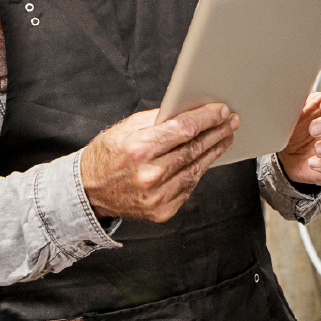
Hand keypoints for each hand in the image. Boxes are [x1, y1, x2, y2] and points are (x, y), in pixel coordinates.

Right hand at [80, 104, 238, 221]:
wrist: (89, 191)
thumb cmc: (107, 156)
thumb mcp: (127, 128)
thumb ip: (158, 120)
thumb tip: (188, 110)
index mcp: (140, 149)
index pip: (184, 129)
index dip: (206, 118)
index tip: (220, 110)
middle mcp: (150, 174)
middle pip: (195, 149)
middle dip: (216, 132)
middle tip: (230, 122)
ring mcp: (157, 196)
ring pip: (196, 169)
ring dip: (214, 151)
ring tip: (224, 137)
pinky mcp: (162, 211)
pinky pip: (188, 187)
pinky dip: (199, 171)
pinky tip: (206, 158)